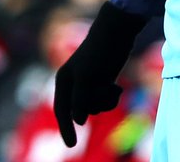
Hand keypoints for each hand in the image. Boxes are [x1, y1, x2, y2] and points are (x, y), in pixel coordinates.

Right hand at [53, 1, 146, 146]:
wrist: (117, 33)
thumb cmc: (98, 52)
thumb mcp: (87, 76)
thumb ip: (80, 99)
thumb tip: (79, 122)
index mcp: (64, 81)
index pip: (62, 111)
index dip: (65, 129)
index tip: (72, 146)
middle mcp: (74, 85)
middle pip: (82, 111)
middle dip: (96, 105)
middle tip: (106, 89)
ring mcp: (88, 85)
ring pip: (95, 108)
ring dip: (105, 102)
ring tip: (112, 86)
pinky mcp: (102, 83)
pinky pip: (105, 102)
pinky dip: (111, 98)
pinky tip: (117, 87)